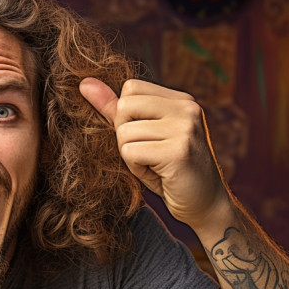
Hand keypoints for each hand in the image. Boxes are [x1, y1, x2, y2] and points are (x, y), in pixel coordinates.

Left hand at [79, 77, 228, 227]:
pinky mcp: (178, 151)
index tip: (148, 139)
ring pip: (124, 132)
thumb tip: (84, 83)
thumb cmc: (168, 172)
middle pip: (124, 106)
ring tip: (154, 165)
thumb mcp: (141, 136)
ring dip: (130, 156)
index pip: (130, 89)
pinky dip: (135, 168)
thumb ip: (115, 109)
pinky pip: (130, 152)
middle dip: (124, 135)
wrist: (204, 205)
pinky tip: (157, 174)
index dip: (126, 118)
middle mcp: (187, 108)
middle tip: (148, 154)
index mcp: (181, 100)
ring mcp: (185, 128)